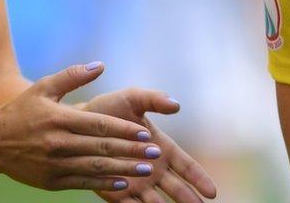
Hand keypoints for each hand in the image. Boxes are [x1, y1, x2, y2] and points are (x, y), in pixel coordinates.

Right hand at [0, 62, 156, 191]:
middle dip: (132, 151)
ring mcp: (54, 164)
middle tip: (155, 153)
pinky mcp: (51, 181)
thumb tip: (101, 64)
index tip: (147, 134)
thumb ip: (73, 76)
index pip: (100, 126)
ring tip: (146, 170)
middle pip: (102, 148)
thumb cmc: (21, 111)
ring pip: (95, 167)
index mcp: (60, 119)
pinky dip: (103, 183)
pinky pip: (82, 182)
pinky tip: (122, 183)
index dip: (125, 131)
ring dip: (123, 169)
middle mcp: (59, 143)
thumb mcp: (43, 88)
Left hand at [83, 89, 216, 202]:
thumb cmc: (109, 108)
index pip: (187, 167)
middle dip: (189, 200)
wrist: (77, 122)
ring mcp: (135, 182)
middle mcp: (152, 169)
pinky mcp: (115, 191)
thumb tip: (177, 105)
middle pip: (176, 189)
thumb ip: (154, 99)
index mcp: (162, 148)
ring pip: (156, 202)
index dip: (200, 179)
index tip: (212, 192)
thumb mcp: (134, 98)